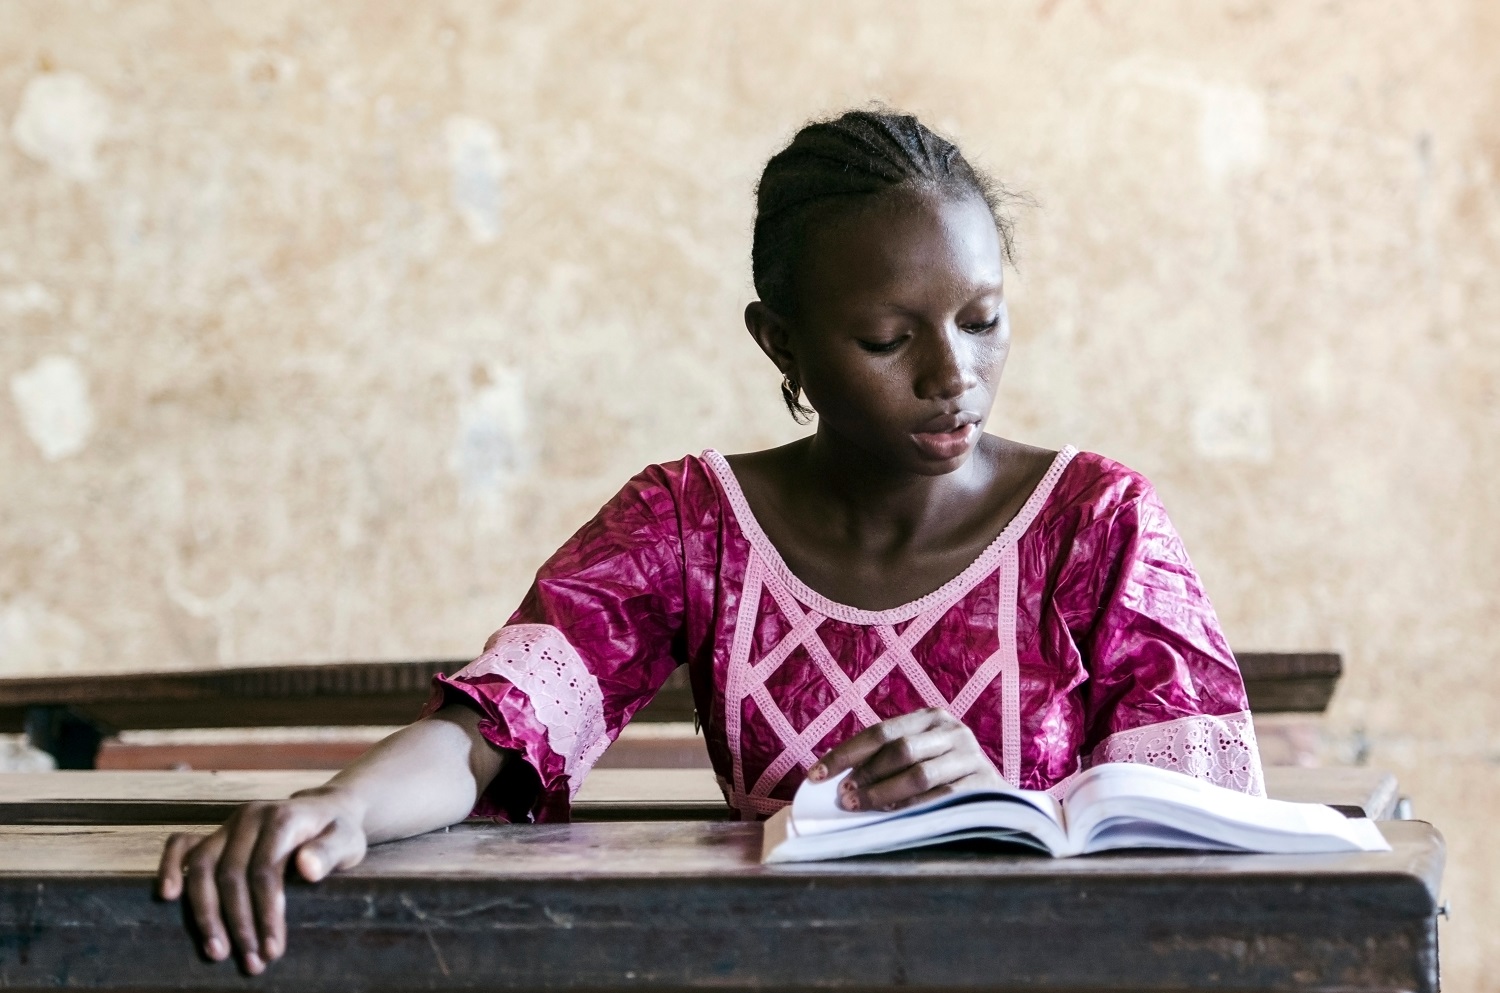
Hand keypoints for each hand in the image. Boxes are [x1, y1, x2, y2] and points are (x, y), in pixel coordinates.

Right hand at [155, 789, 368, 975]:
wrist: (327, 811)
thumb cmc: (338, 831)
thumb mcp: (347, 840)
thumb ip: (329, 851)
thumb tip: (306, 867)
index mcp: (282, 818)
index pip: (265, 871)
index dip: (266, 913)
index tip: (272, 948)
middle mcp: (250, 817)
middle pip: (231, 874)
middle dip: (239, 923)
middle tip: (251, 961)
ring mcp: (229, 824)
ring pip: (203, 867)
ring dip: (205, 913)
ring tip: (217, 951)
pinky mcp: (216, 833)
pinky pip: (182, 844)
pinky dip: (171, 866)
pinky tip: (167, 896)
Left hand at [807, 707, 1003, 811]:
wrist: (1000, 798)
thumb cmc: (946, 775)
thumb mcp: (920, 755)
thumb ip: (886, 759)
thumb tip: (836, 778)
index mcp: (931, 717)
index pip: (880, 732)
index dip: (845, 753)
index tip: (816, 775)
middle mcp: (953, 731)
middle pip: (900, 751)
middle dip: (866, 776)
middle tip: (843, 797)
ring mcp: (971, 756)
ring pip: (919, 775)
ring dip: (884, 794)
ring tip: (860, 807)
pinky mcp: (983, 784)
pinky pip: (940, 799)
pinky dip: (912, 809)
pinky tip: (893, 817)